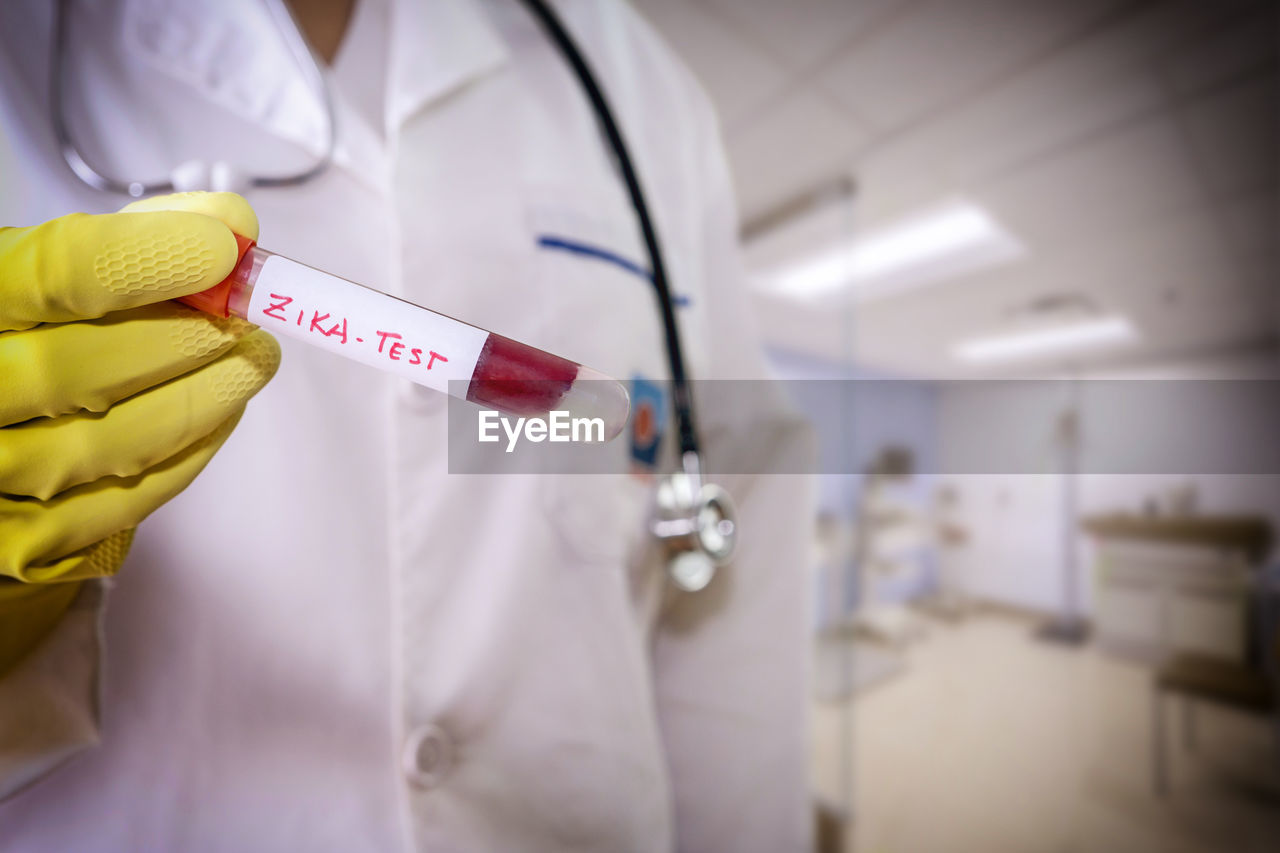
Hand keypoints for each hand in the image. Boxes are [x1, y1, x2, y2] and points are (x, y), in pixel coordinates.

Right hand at [0, 192, 279, 673]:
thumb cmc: (20, 335)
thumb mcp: (43, 270)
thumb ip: (132, 241)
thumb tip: (229, 226)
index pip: (57, 277)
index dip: (150, 260)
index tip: (221, 251)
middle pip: (86, 369)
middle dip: (189, 340)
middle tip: (251, 322)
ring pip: (114, 444)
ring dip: (204, 400)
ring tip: (250, 363)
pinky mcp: (23, 541)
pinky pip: (125, 502)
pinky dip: (187, 455)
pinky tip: (216, 415)